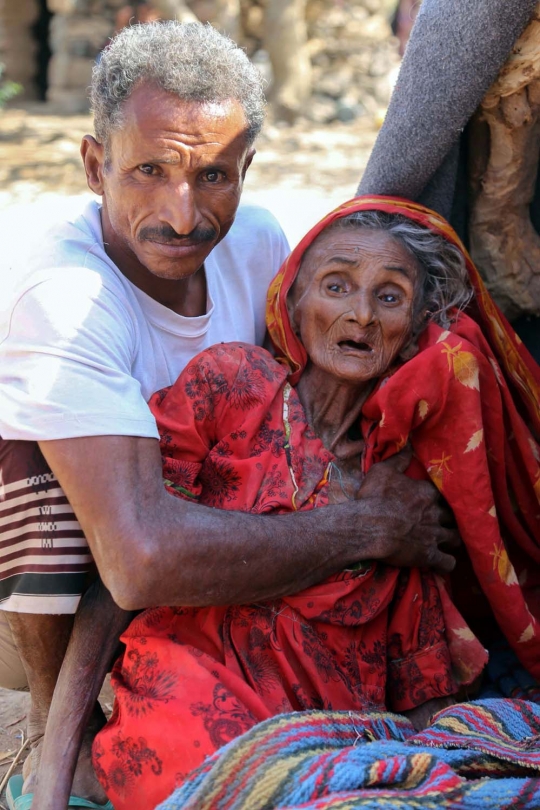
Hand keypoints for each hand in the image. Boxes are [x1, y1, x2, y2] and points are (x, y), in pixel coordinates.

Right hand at [357, 448, 458, 572]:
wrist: (368, 526)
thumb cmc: (374, 497)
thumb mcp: (382, 471)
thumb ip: (398, 459)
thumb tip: (409, 446)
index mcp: (426, 493)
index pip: (444, 495)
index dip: (442, 499)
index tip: (439, 502)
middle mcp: (435, 513)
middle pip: (453, 516)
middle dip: (452, 519)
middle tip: (446, 522)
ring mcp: (434, 535)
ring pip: (455, 538)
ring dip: (453, 540)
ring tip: (449, 541)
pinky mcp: (429, 555)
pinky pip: (448, 562)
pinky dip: (447, 563)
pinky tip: (444, 562)